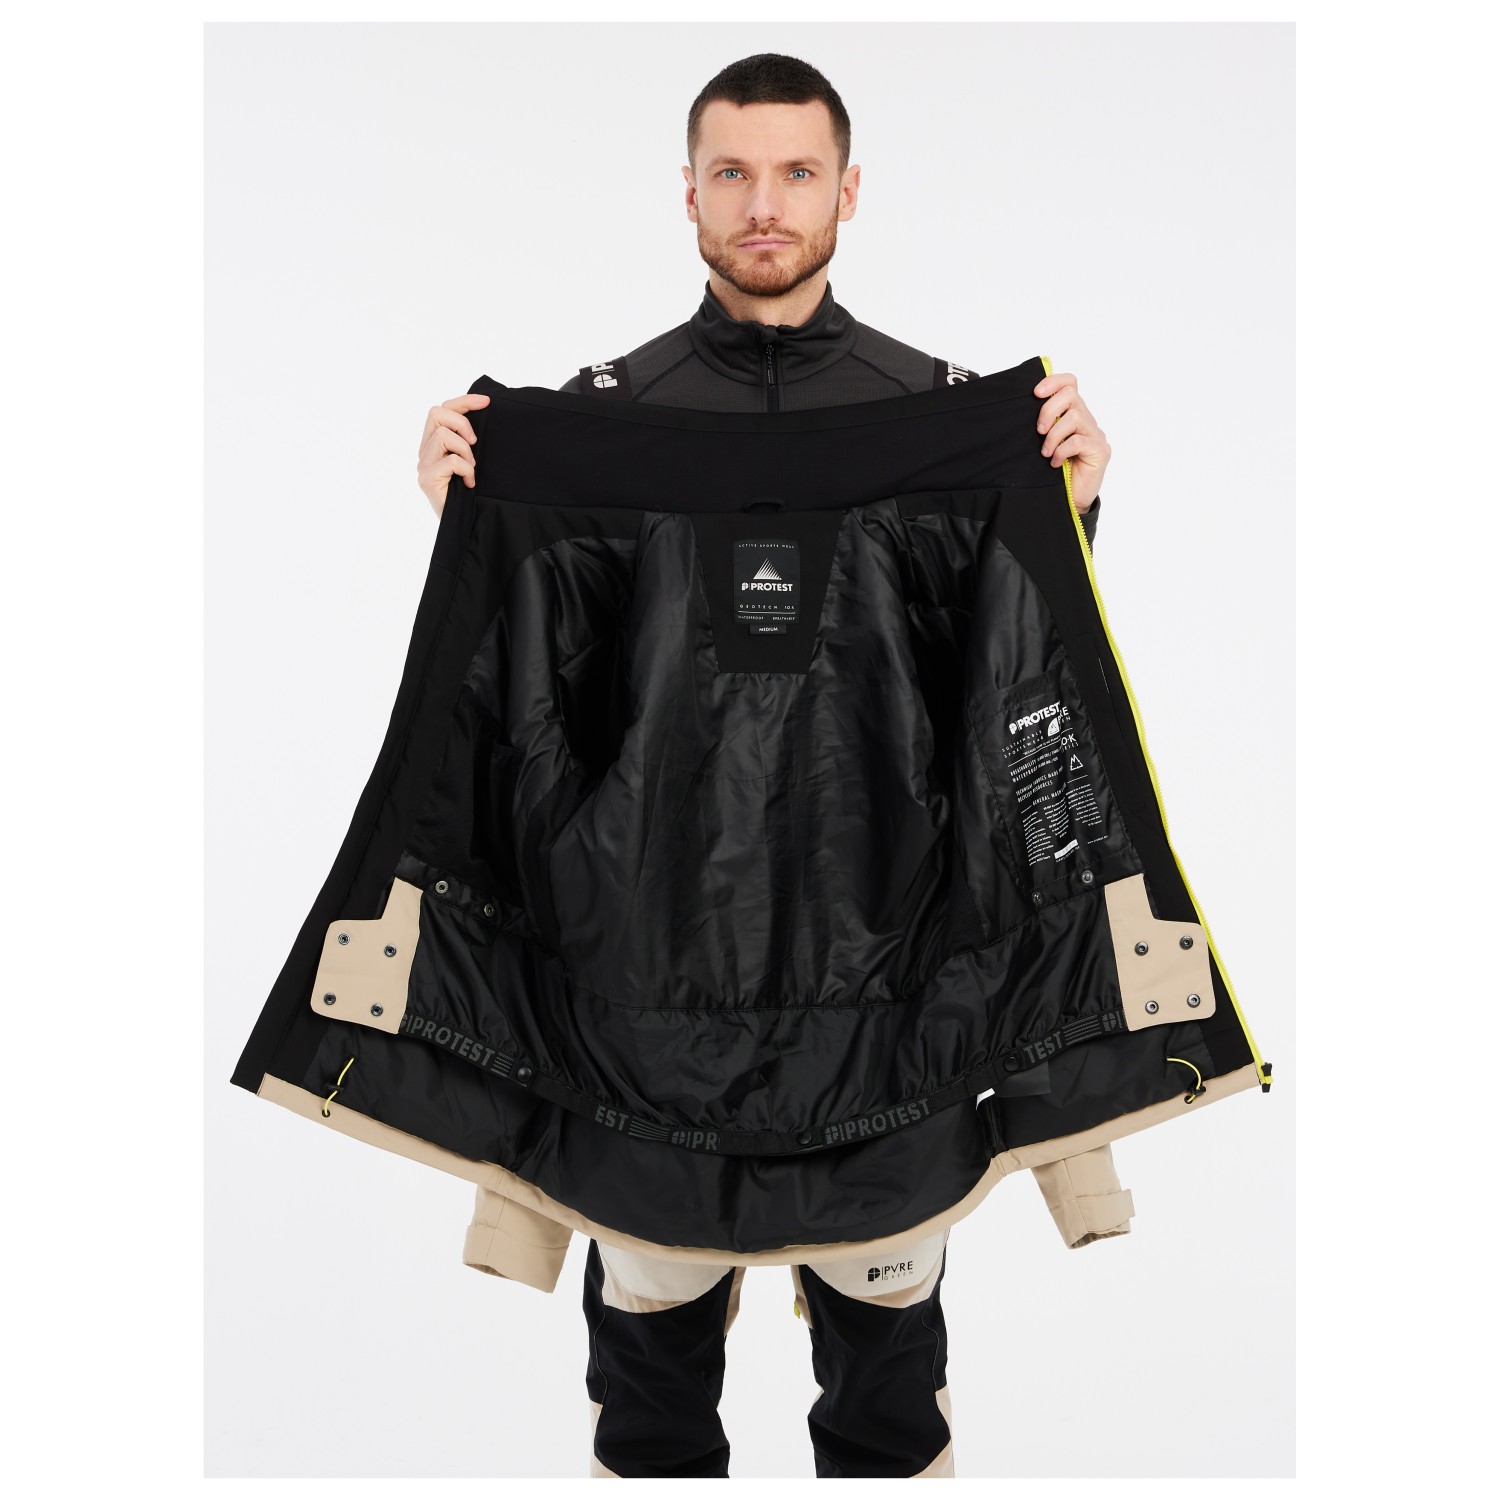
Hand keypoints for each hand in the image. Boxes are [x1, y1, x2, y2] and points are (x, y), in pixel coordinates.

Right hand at [417, 393, 489, 517]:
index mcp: (435, 443)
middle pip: (436, 413)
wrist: (464, 523)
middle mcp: (425, 451)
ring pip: (442, 434)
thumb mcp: (471, 459)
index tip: (487, 401)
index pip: (443, 409)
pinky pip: (451, 460)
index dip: (465, 401)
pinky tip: (469, 483)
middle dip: (462, 423)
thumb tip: (486, 414)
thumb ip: (469, 440)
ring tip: (470, 468)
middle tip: (474, 444)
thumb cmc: (470, 493)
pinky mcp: (426, 478)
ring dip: (464, 450)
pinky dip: (466, 469)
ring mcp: (423, 464)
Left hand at [1033, 371, 1109, 512]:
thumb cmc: (1054, 473)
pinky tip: (1055, 463)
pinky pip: (1079, 441)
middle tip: (1038, 431)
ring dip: (1054, 435)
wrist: (1070, 501)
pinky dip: (1062, 451)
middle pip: (1071, 395)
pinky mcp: (1100, 451)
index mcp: (1073, 414)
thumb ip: (1042, 426)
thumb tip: (1021, 408)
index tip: (1035, 393)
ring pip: (1075, 417)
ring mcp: (1096, 435)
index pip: (1070, 383)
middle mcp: (1087, 421)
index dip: (1053, 381)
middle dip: (1048, 410)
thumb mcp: (1044, 443)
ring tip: (1046, 453)